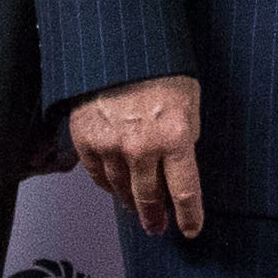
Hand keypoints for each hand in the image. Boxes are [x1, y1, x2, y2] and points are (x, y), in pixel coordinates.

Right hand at [71, 75, 205, 238]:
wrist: (119, 46)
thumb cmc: (161, 69)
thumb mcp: (189, 103)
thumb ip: (184, 137)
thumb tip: (179, 165)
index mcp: (176, 137)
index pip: (185, 191)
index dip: (189, 216)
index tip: (190, 230)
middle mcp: (143, 147)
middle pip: (150, 197)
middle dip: (155, 217)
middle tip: (157, 228)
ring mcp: (111, 145)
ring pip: (121, 189)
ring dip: (130, 203)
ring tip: (136, 210)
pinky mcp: (86, 139)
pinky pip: (97, 174)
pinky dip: (107, 184)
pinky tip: (113, 188)